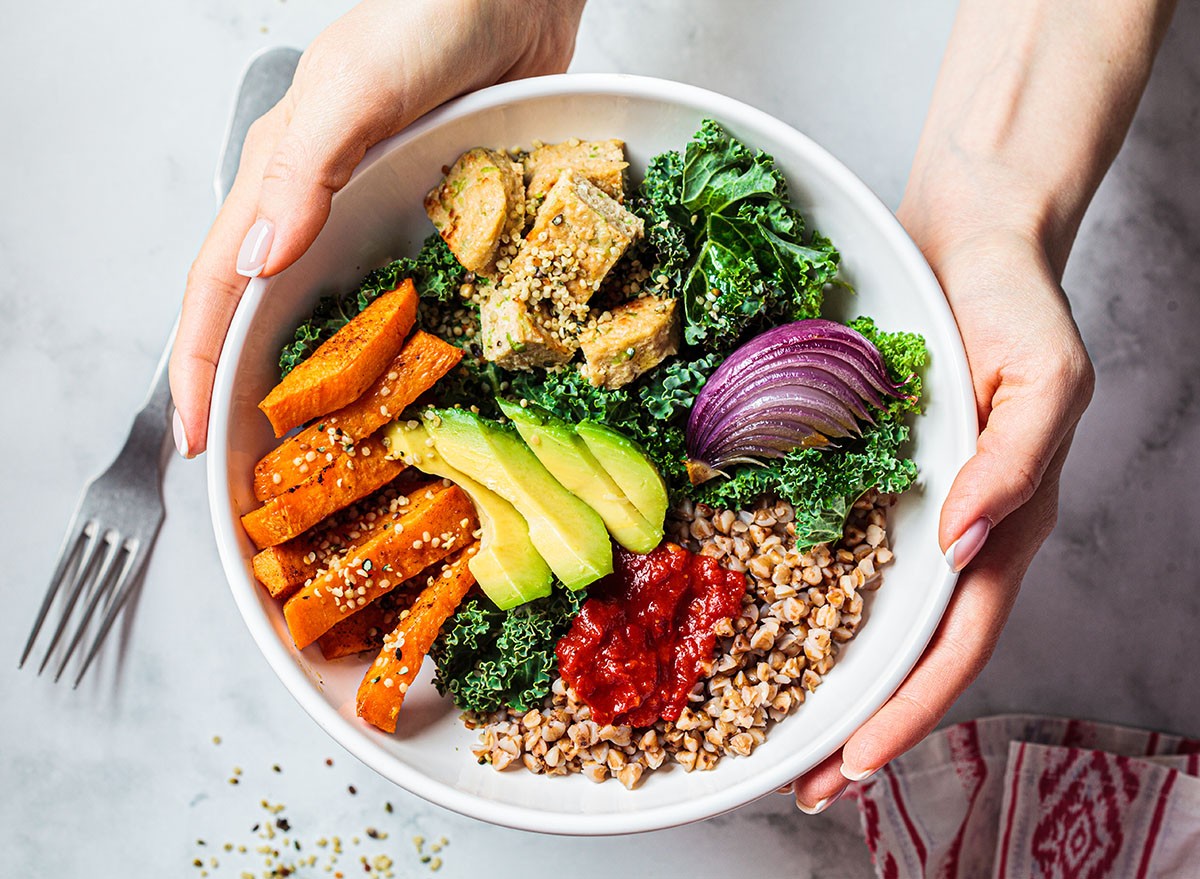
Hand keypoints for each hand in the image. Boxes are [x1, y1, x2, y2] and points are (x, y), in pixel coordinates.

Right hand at [169, 0, 584, 456]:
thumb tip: (260, 265)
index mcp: (281, 179)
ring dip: (329, 383)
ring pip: (337, 315)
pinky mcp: (435, 219)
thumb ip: (303, 171)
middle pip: (271, 317)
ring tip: (335, 452)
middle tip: (262, 474)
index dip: (201, 368)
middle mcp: (322, 207)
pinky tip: (417, 385)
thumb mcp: (353, 88)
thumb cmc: (426, 15)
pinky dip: (399, 346)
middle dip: (257, 393)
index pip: (221, 290)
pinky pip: (407, 295)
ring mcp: (378, 217)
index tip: (198, 445)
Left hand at [789, 222, 1094, 812]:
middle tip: (796, 783)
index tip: (850, 765)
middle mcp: (952, 530)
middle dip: (857, 722)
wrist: (969, 234)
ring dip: (825, 677)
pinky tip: (752, 616)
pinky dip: (800, 594)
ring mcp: (907, 505)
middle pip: (906, 650)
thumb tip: (966, 546)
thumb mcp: (1044, 376)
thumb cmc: (1017, 301)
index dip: (907, 710)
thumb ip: (1015, 461)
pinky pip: (832, 545)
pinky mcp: (864, 471)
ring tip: (768, 727)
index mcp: (1002, 524)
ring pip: (867, 612)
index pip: (956, 643)